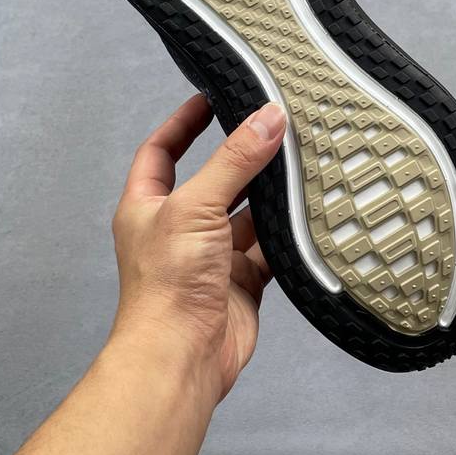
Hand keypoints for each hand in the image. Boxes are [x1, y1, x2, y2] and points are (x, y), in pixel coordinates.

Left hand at [109, 94, 286, 400]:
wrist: (182, 357)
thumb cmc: (166, 286)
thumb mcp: (195, 207)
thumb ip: (234, 161)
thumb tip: (266, 119)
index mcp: (149, 206)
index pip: (161, 150)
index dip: (182, 122)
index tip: (209, 97)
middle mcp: (178, 227)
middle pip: (212, 179)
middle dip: (239, 157)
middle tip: (270, 127)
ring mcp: (211, 254)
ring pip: (245, 213)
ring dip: (268, 194)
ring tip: (298, 163)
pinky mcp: (241, 279)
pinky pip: (268, 247)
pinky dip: (287, 233)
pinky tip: (306, 214)